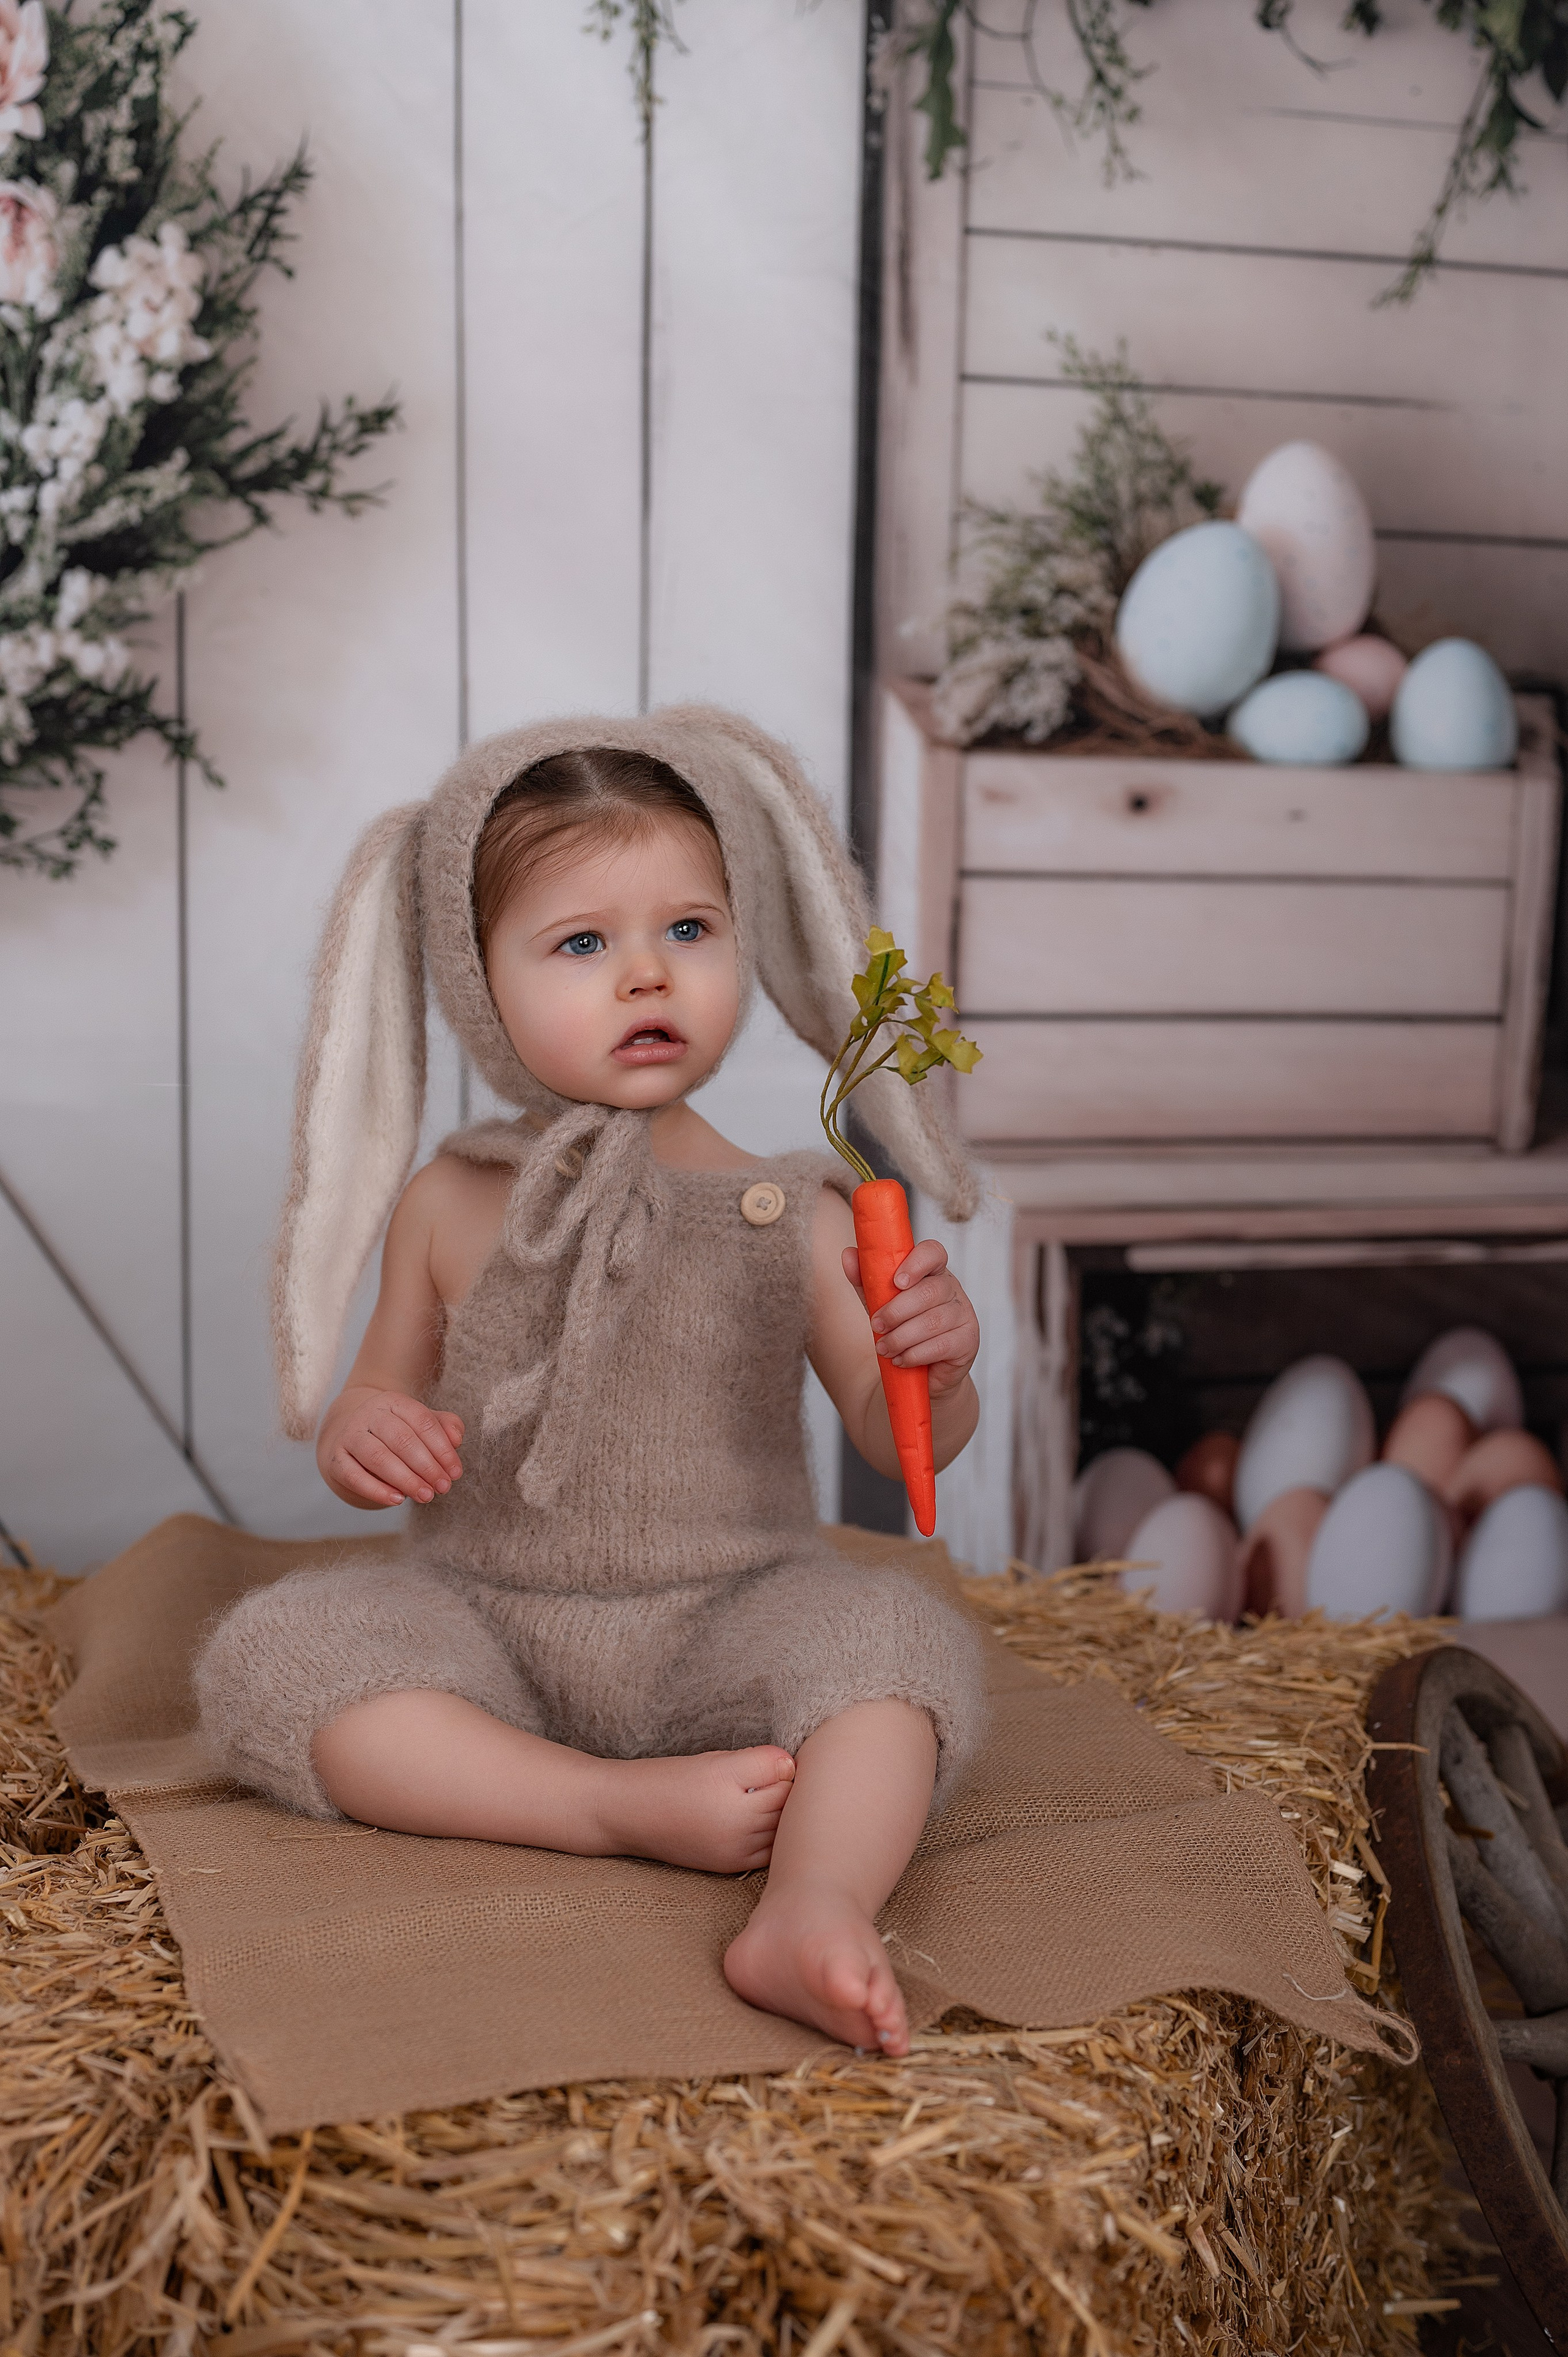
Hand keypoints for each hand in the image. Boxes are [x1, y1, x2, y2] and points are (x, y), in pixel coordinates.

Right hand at [318, 1387, 464, 1508]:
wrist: (352, 1437)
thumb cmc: (397, 1433)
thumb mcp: (422, 1424)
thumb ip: (445, 1427)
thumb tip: (457, 1438)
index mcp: (394, 1401)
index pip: (422, 1421)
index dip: (442, 1449)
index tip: (456, 1473)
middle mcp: (369, 1414)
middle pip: (401, 1439)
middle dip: (427, 1467)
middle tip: (443, 1488)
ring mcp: (349, 1436)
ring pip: (378, 1458)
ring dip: (405, 1480)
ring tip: (426, 1496)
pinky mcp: (336, 1459)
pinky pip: (354, 1476)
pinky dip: (376, 1490)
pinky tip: (397, 1500)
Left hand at [840, 1239, 979, 1400]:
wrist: (921, 1373)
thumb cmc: (902, 1329)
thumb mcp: (880, 1303)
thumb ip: (867, 1280)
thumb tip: (848, 1254)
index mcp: (932, 1272)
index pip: (933, 1252)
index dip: (916, 1263)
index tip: (896, 1282)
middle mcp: (952, 1289)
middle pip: (929, 1291)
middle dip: (896, 1311)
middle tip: (875, 1326)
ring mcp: (964, 1315)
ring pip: (932, 1321)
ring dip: (901, 1337)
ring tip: (883, 1348)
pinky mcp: (968, 1341)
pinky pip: (940, 1345)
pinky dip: (914, 1354)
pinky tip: (901, 1360)